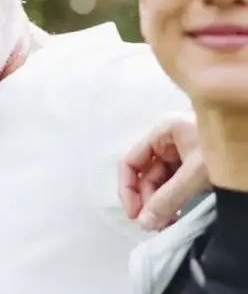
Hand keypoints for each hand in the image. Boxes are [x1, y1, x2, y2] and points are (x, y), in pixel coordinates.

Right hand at [119, 113, 209, 230]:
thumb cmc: (231, 151)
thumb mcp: (195, 176)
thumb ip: (168, 199)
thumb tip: (144, 224)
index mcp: (163, 131)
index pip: (131, 161)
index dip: (127, 189)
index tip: (134, 215)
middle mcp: (168, 141)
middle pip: (145, 175)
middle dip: (149, 202)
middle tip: (156, 225)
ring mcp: (180, 153)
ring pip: (159, 183)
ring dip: (161, 205)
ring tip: (169, 225)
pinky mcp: (192, 166)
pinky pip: (174, 186)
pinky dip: (174, 203)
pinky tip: (178, 217)